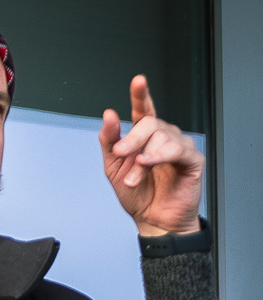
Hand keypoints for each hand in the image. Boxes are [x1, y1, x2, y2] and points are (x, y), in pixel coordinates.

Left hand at [99, 76, 203, 236]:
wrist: (150, 219)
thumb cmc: (136, 194)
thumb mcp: (113, 166)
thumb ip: (109, 140)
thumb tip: (109, 115)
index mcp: (144, 137)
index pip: (144, 110)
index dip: (141, 94)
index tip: (138, 81)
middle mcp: (162, 137)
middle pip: (150, 122)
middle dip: (132, 138)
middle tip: (121, 152)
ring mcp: (178, 146)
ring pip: (161, 137)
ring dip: (142, 158)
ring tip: (134, 177)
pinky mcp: (191, 159)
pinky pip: (176, 149)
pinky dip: (159, 155)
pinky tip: (148, 162)